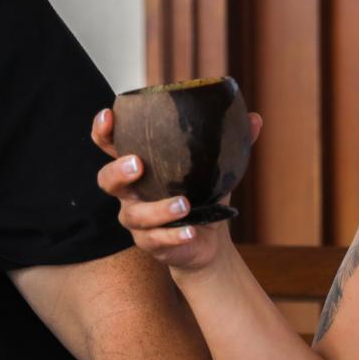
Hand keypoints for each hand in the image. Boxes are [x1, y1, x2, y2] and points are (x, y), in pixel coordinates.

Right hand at [91, 108, 261, 272]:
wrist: (208, 240)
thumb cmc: (204, 195)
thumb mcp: (216, 168)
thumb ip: (231, 143)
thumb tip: (255, 118)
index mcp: (139, 165)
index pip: (110, 144)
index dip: (103, 130)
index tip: (109, 116)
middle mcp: (130, 192)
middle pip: (107, 179)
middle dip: (118, 170)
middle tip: (138, 164)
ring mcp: (136, 219)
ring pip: (135, 214)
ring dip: (158, 209)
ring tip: (184, 205)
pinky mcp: (149, 243)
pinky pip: (155, 240)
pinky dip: (173, 236)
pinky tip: (190, 231)